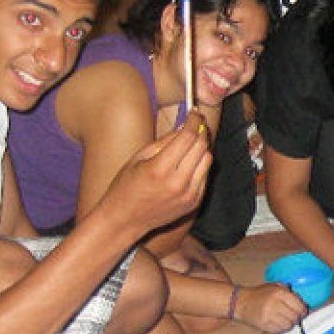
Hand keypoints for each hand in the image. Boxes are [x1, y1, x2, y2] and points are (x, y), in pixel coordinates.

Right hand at [104, 111, 211, 235]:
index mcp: (160, 169)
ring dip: (202, 148)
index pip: (187, 136)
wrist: (125, 220)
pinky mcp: (194, 202)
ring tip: (190, 144)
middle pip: (202, 146)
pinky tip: (187, 163)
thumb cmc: (126, 186)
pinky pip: (205, 175)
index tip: (194, 113)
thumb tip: (185, 126)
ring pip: (208, 160)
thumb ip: (164, 141)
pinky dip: (200, 165)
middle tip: (195, 124)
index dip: (194, 120)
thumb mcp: (139, 157)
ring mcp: (189, 194)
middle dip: (200, 131)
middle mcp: (178, 183)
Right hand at [235, 283, 308, 333]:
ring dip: (289, 324)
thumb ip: (289, 292)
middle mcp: (274, 304)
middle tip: (294, 317)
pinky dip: (281, 329)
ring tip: (285, 320)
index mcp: (279, 293)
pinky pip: (279, 331)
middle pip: (295, 317)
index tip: (302, 312)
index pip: (299, 306)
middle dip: (297, 318)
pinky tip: (278, 323)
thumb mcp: (274, 287)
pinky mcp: (264, 325)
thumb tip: (303, 303)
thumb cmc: (260, 294)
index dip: (303, 311)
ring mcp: (269, 316)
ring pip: (288, 325)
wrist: (240, 302)